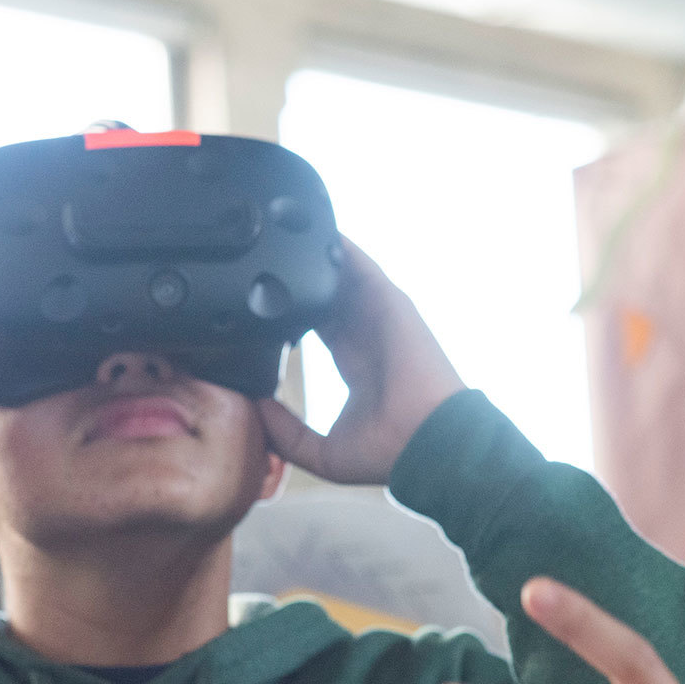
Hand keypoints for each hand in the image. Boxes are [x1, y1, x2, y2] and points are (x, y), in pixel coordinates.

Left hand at [257, 238, 464, 484]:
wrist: (429, 443)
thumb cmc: (389, 453)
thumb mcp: (322, 454)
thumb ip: (286, 434)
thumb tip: (255, 409)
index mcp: (354, 362)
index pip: (315, 324)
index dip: (288, 310)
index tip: (257, 301)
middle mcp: (367, 334)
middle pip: (325, 291)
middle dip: (296, 276)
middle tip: (258, 259)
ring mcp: (380, 315)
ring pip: (341, 271)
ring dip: (312, 254)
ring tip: (276, 231)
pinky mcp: (389, 302)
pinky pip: (359, 264)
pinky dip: (336, 246)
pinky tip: (305, 229)